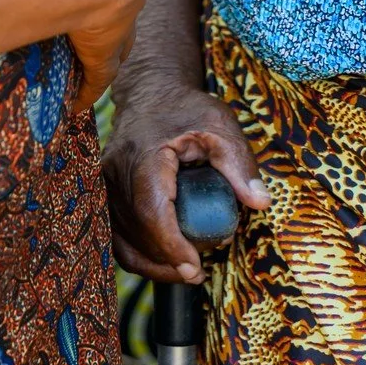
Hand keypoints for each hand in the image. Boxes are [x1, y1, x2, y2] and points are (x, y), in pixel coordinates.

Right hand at [53, 0, 151, 111]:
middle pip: (121, 6)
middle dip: (109, 13)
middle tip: (89, 19)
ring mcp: (117, 23)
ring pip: (111, 45)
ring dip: (98, 52)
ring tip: (78, 61)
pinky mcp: (100, 52)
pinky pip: (93, 77)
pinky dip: (84, 90)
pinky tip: (74, 105)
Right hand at [104, 80, 267, 282]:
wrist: (150, 94)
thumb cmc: (186, 109)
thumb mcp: (220, 126)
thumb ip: (239, 164)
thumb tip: (260, 202)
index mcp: (145, 156)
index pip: (152, 211)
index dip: (172, 246)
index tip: (196, 269)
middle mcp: (116, 173)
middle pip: (138, 232)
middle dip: (170, 259)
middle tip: (201, 269)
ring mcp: (105, 185)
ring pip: (122, 240)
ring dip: (154, 263)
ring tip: (187, 270)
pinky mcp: (105, 194)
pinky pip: (115, 235)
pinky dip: (138, 256)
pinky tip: (164, 263)